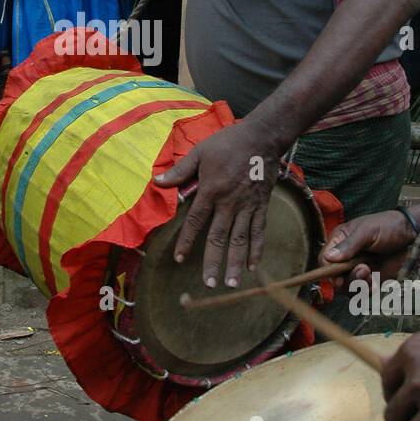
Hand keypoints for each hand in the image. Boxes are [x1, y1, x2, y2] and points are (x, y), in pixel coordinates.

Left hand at [153, 120, 281, 286]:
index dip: (187, 241)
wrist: (262, 137)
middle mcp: (229, 203)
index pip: (195, 221)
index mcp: (211, 191)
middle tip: (209, 284)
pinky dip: (256, 249)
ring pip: (240, 240)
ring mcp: (247, 206)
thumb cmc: (228, 143)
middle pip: (218, 237)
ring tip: (230, 284)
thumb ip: (180, 171)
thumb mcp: (200, 153)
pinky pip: (258, 231)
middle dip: (213, 262)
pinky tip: (252, 266)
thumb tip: (157, 182)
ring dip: (235, 263)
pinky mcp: (261, 205)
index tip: (180, 259)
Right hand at [320, 209, 414, 284]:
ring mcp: (357, 270)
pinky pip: (362, 293)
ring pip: (347, 287)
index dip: (328, 270)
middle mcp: (345, 258)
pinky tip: (376, 280)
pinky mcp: (370, 280)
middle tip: (364, 270)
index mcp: (339, 242)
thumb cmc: (388, 226)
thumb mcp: (367, 231)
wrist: (413, 237)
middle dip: (347, 278)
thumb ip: (348, 245)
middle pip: (333, 277)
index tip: (338, 274)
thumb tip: (329, 257)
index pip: (324, 260)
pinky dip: (368, 290)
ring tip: (371, 272)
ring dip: (358, 284)